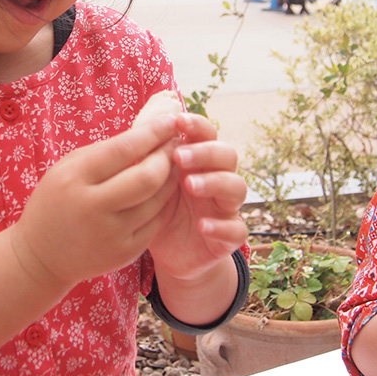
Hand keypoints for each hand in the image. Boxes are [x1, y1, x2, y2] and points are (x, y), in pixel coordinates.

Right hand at [9, 114, 178, 290]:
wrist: (41, 256)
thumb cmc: (56, 201)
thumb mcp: (68, 168)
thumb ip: (104, 151)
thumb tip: (147, 134)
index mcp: (75, 179)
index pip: (123, 150)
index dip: (152, 133)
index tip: (170, 121)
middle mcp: (93, 207)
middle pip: (147, 177)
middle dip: (167, 156)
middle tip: (174, 143)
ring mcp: (110, 234)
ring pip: (157, 200)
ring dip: (171, 177)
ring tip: (173, 163)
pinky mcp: (124, 252)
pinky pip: (156, 222)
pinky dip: (164, 202)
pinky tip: (164, 189)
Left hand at [148, 112, 247, 281]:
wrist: (169, 254)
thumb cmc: (158, 209)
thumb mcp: (150, 184)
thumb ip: (150, 160)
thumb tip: (138, 129)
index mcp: (199, 162)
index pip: (208, 135)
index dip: (198, 126)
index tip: (179, 121)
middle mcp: (218, 180)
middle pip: (228, 155)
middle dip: (206, 152)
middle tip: (179, 156)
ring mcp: (226, 208)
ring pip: (237, 187)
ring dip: (215, 182)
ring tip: (190, 185)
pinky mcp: (228, 237)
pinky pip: (237, 230)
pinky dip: (222, 227)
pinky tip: (203, 226)